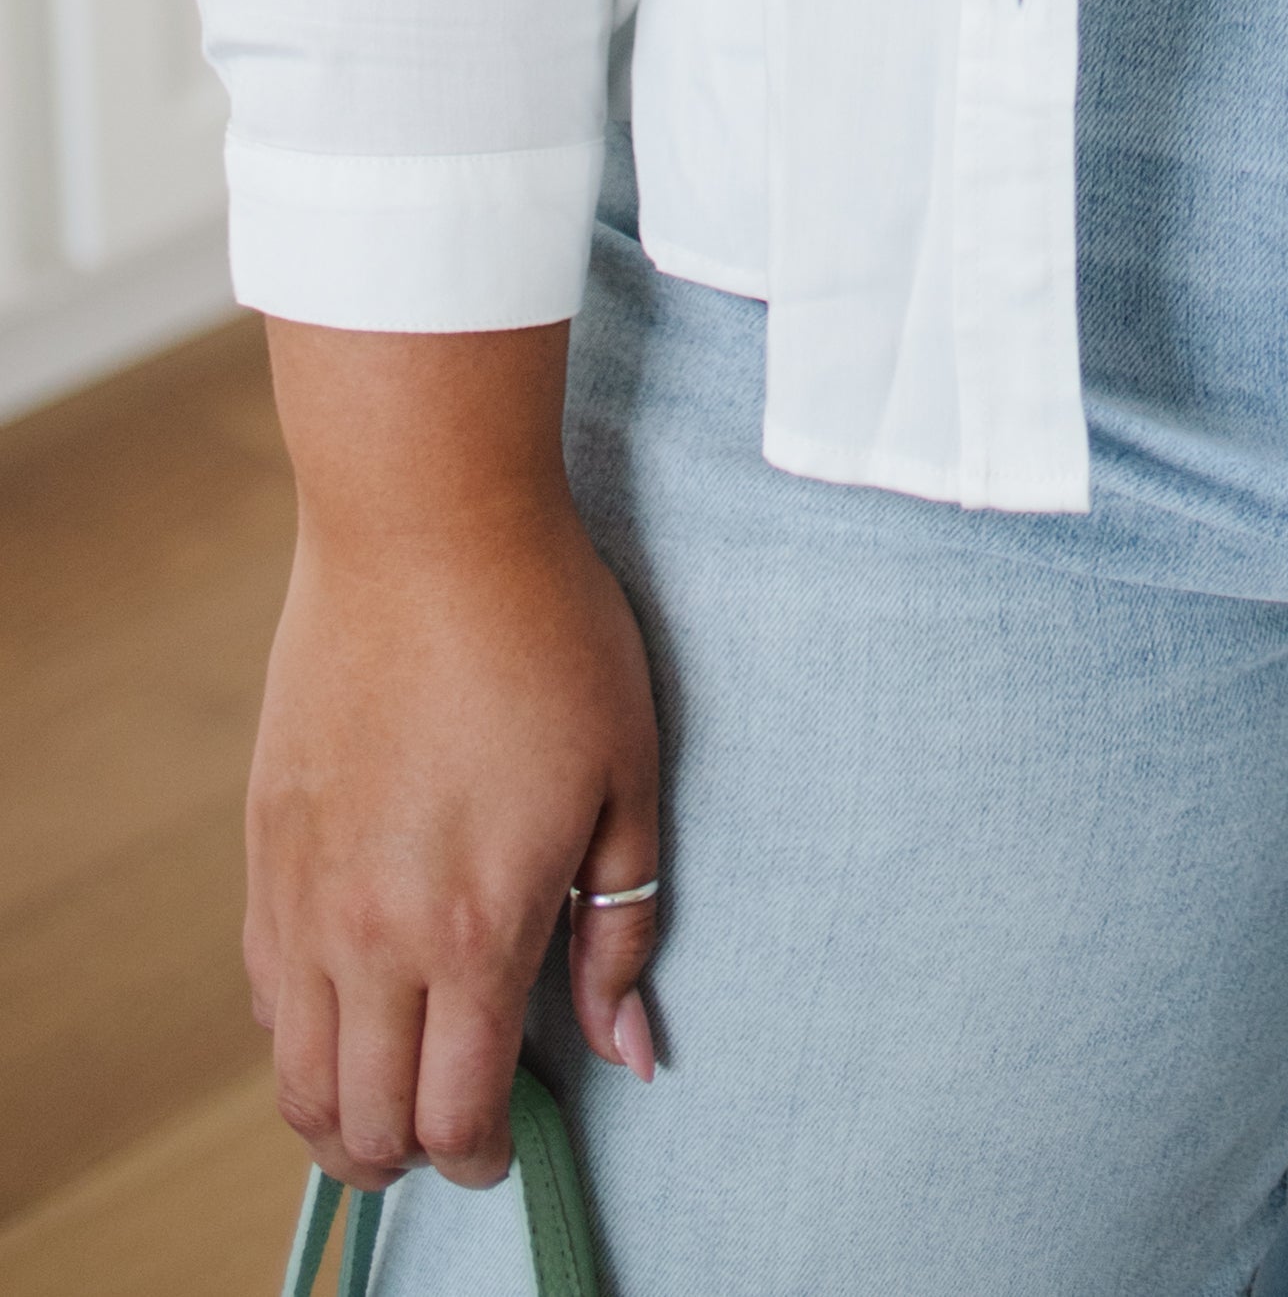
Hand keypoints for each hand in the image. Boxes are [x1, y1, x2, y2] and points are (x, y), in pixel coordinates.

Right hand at [248, 333, 662, 1192]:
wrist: (426, 525)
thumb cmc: (549, 634)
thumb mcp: (629, 774)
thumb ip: (622, 925)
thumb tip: (629, 1047)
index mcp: (474, 928)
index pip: (457, 1115)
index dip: (484, 1156)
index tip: (510, 1142)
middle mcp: (371, 935)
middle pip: (362, 1124)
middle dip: (409, 1156)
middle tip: (453, 1131)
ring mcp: (303, 895)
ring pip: (293, 1077)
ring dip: (338, 1115)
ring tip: (391, 1096)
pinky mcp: (263, 848)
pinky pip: (261, 991)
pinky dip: (297, 1033)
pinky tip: (348, 1004)